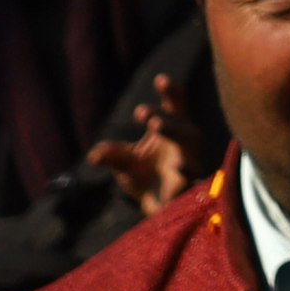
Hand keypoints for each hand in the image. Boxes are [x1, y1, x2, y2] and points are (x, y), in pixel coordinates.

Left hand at [83, 74, 199, 212]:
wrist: (156, 211)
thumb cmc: (145, 179)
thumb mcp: (124, 165)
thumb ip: (112, 157)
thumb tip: (94, 155)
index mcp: (172, 130)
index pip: (176, 105)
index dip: (172, 92)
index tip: (160, 79)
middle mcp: (185, 143)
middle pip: (184, 122)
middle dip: (166, 115)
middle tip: (143, 113)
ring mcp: (190, 162)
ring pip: (191, 142)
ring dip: (174, 130)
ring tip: (154, 124)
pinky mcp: (190, 184)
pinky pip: (196, 175)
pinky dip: (189, 169)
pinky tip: (180, 165)